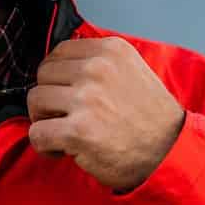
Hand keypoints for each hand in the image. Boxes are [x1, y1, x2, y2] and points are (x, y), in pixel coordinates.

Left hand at [26, 37, 185, 192]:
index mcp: (110, 50)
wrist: (170, 153)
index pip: (58, 53)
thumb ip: (97, 63)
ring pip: (35, 101)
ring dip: (46, 121)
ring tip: (68, 133)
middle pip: (43, 75)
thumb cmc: (149, 118)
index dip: (58, 78)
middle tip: (69, 117)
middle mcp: (97, 69)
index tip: (68, 95)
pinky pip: (37, 133)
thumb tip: (56, 65)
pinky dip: (46, 146)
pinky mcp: (78, 131)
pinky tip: (65, 150)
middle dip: (51, 98)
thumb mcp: (130, 71)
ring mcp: (87, 99)